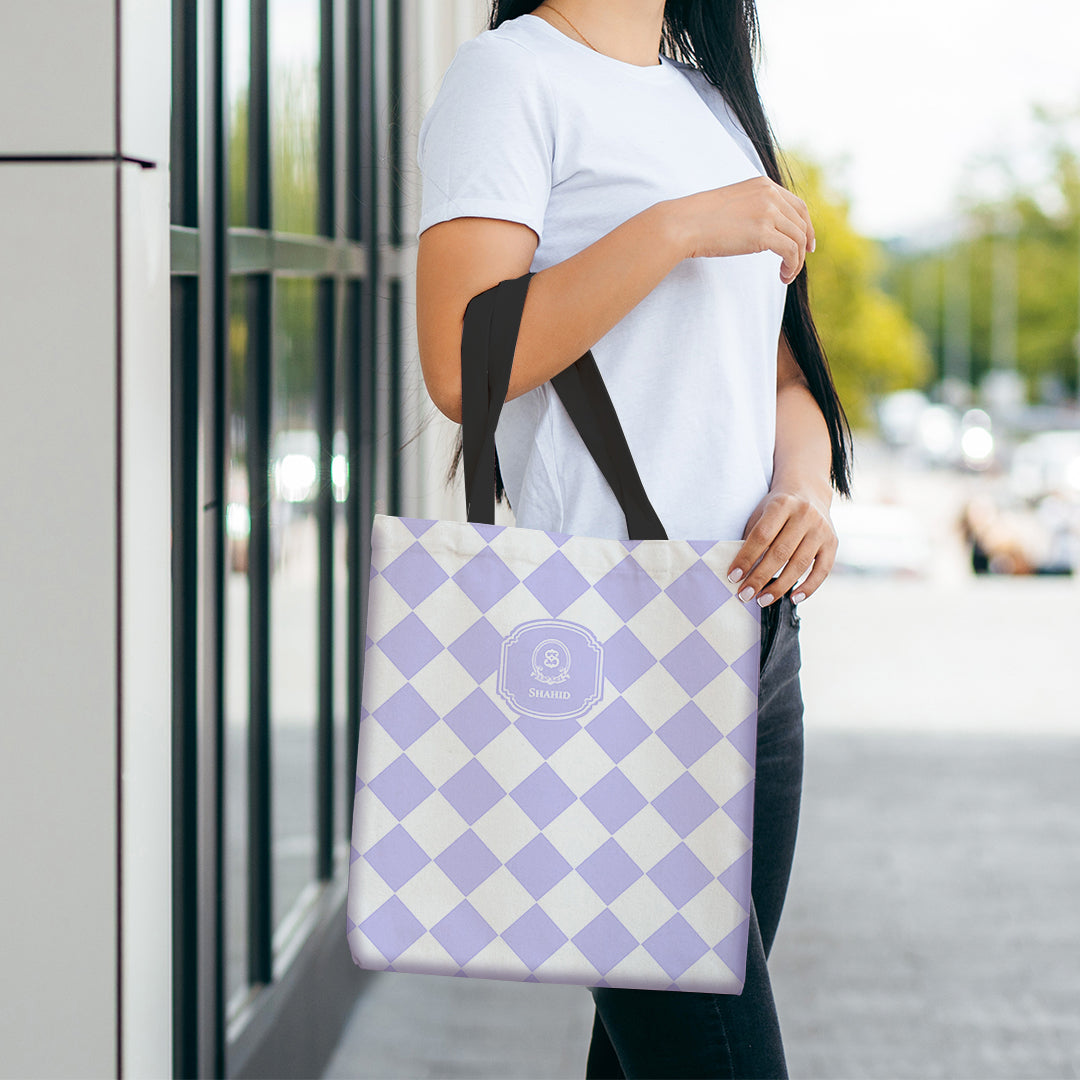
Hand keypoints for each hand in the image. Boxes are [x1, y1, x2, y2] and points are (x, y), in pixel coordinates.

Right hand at [668, 177, 814, 284]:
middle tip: (794, 266)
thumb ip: (753, 210)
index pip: (798, 206)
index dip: (807, 227)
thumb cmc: (700, 219)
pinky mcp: (763, 233)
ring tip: (786, 275)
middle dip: (802, 247)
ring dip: (797, 261)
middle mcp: (769, 195)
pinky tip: (782, 276)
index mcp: (763, 185)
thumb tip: (764, 230)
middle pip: (801, 224)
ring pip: (798, 239)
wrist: (683, 224)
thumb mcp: (733, 205)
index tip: (807, 245)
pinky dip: (791, 266)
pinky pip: (790, 251)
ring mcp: (767, 212)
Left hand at [725, 487, 837, 606]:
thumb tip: (740, 572)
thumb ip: (753, 537)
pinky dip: (809, 587)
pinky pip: (822, 570)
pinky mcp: (833, 543)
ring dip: (779, 587)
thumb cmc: (776, 509)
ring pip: (799, 564)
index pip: (761, 536)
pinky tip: (794, 599)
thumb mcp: (761, 513)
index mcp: (782, 504)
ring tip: (762, 600)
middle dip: (760, 577)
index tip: (733, 577)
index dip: (746, 558)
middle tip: (745, 594)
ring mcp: (821, 529)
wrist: (808, 491)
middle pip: (780, 553)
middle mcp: (804, 515)